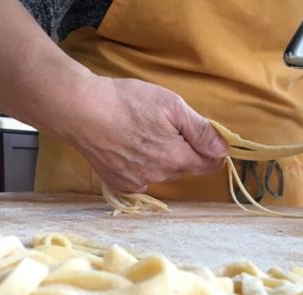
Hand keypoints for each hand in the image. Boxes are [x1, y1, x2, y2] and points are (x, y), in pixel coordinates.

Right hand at [65, 76, 227, 192]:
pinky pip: (140, 178)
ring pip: (161, 172)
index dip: (211, 150)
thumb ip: (200, 130)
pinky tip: (127, 147)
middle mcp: (159, 176)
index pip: (209, 164)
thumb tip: (222, 149)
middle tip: (164, 126)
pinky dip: (139, 166)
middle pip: (184, 167)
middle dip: (182, 150)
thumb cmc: (126, 102)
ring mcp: (138, 182)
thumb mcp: (171, 106)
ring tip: (142, 134)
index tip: (204, 137)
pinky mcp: (119, 184)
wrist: (80, 110)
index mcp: (176, 158)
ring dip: (160, 158)